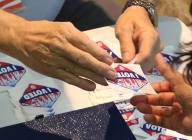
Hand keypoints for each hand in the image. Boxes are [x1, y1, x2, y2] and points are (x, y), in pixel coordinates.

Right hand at [0, 11, 115, 90]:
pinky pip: (68, 78)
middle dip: (100, 68)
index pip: (87, 46)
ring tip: (106, 82)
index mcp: (66, 34)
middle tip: (113, 75)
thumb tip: (93, 47)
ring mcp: (56, 60)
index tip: (110, 61)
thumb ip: (78, 37)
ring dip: (94, 77)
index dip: (100, 54)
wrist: (22, 39)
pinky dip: (81, 83)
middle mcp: (62, 47)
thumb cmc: (44, 31)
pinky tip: (91, 86)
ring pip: (78, 70)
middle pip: (84, 60)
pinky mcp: (51, 71)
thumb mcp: (62, 27)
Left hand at [115, 6, 161, 70]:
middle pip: (147, 62)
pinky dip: (136, 66)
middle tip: (119, 67)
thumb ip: (126, 45)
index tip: (124, 68)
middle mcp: (156, 46)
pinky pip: (146, 64)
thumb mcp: (123, 30)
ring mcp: (156, 51)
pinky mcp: (153, 55)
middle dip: (133, 68)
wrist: (138, 16)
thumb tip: (128, 61)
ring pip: (146, 65)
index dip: (135, 64)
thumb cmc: (129, 21)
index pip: (145, 55)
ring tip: (121, 64)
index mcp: (150, 37)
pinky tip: (126, 63)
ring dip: (134, 68)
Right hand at [130, 54, 191, 138]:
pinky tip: (146, 117)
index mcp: (178, 89)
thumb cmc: (191, 97)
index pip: (161, 88)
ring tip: (138, 108)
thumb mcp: (177, 82)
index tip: (141, 89)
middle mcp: (176, 100)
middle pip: (157, 99)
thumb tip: (157, 55)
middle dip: (145, 100)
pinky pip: (161, 121)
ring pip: (158, 110)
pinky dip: (153, 119)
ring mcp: (174, 112)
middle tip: (133, 101)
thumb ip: (166, 71)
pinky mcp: (174, 123)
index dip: (151, 89)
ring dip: (147, 109)